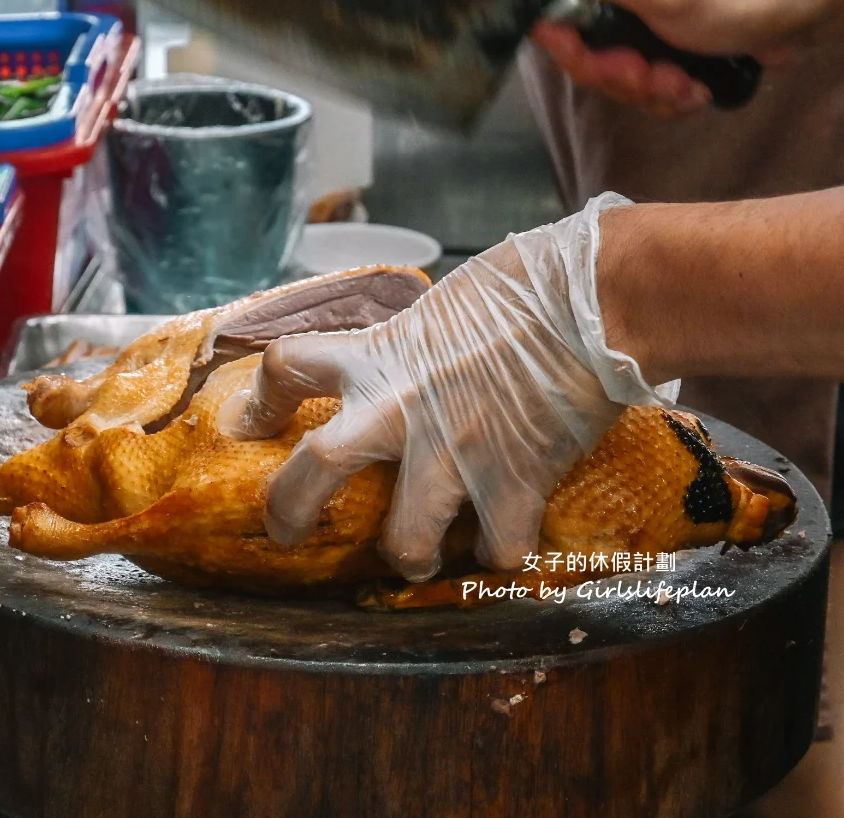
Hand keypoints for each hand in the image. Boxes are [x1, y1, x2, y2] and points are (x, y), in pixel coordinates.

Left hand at [217, 194, 675, 580]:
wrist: (592, 301)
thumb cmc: (524, 286)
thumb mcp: (440, 309)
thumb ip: (409, 348)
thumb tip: (409, 363)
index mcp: (377, 356)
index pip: (288, 367)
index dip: (260, 400)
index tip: (250, 423)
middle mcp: (399, 410)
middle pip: (315, 471)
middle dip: (289, 513)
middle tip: (287, 533)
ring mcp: (452, 455)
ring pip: (405, 543)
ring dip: (410, 557)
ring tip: (420, 556)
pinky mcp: (512, 484)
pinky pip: (497, 551)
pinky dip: (501, 555)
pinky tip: (505, 542)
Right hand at [518, 0, 843, 115]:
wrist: (808, 11)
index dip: (562, 37)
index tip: (594, 58)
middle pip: (575, 39)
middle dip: (615, 72)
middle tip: (652, 75)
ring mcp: (634, 0)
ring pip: (606, 65)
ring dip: (644, 88)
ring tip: (684, 84)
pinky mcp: (653, 31)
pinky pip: (634, 75)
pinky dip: (661, 91)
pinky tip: (691, 87)